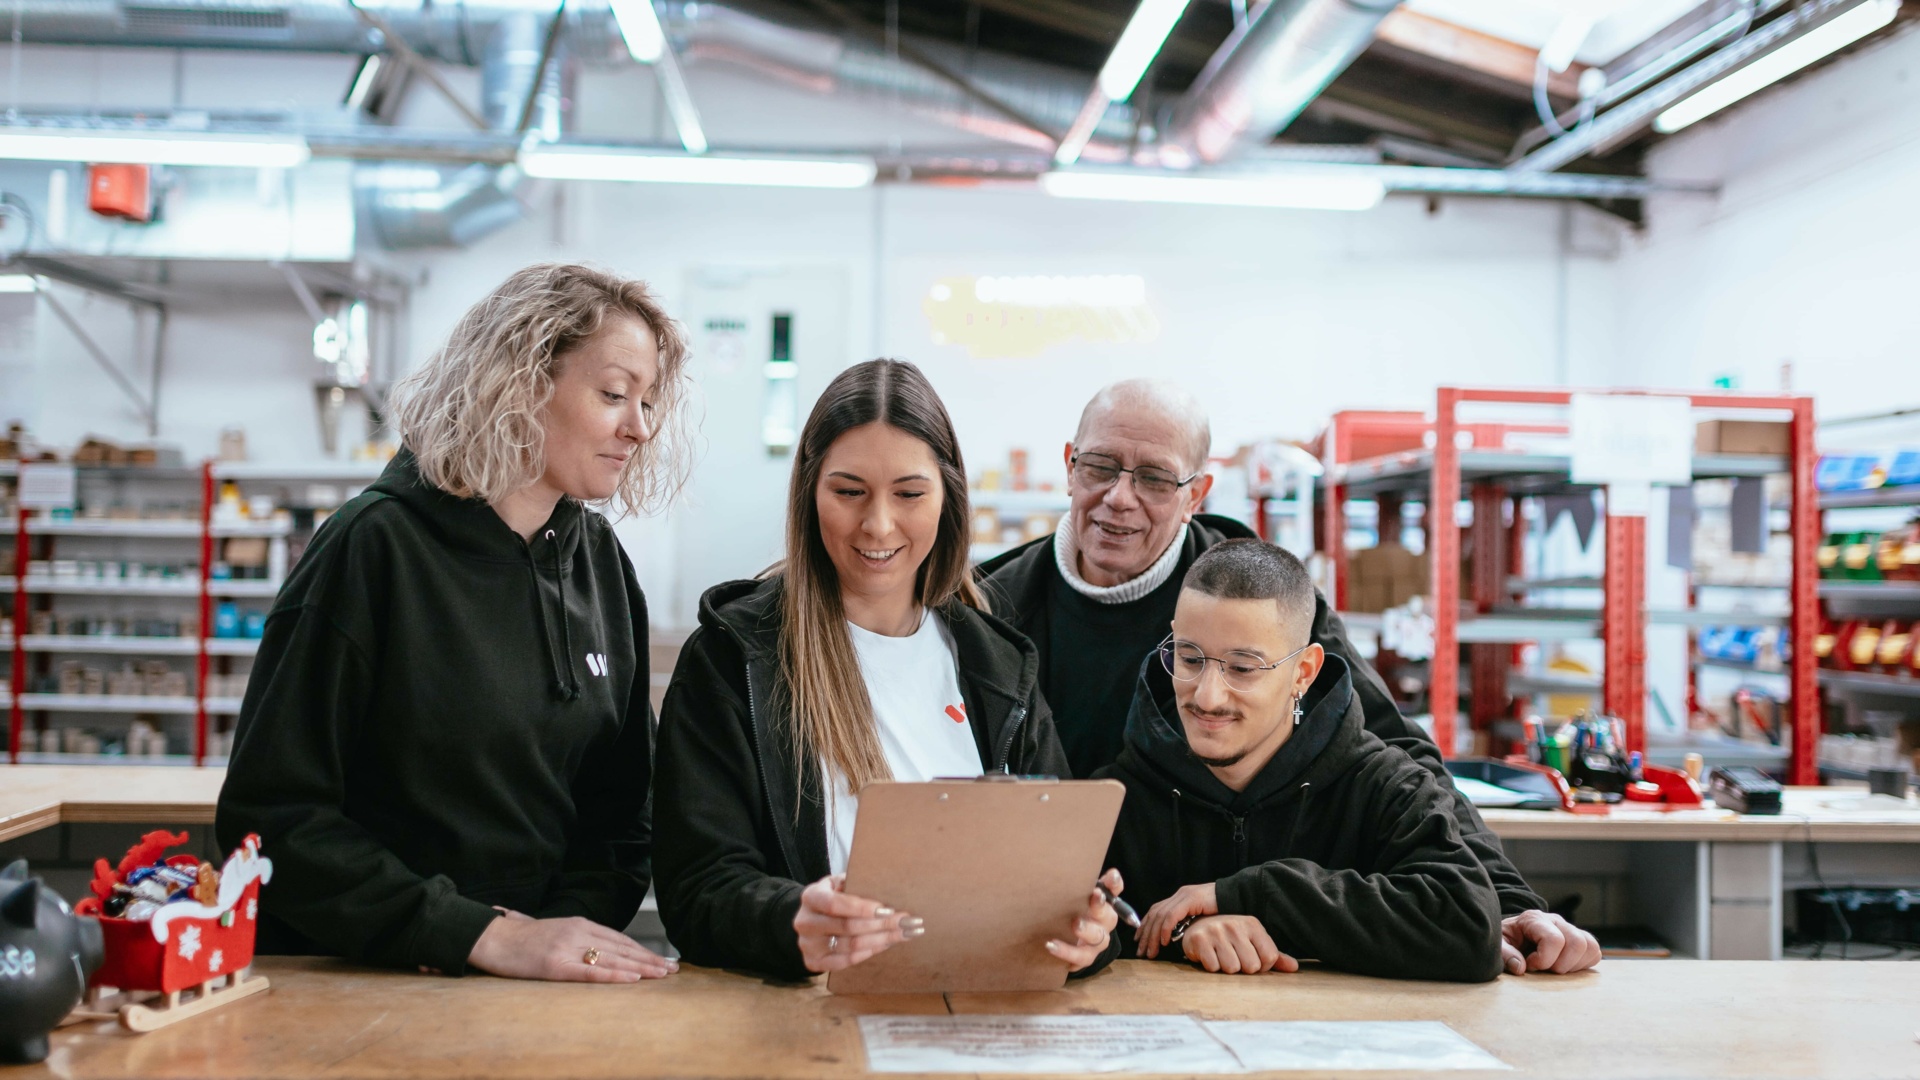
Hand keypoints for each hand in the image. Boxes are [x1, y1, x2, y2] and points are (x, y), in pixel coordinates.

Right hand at [467, 912, 676, 981]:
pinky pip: (590, 972)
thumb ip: (574, 937)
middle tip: (673, 969)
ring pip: (613, 958)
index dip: (643, 950)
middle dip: (649, 959)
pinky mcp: (555, 964)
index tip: (662, 959)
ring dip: (641, 968)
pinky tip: (631, 979)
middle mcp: (578, 932)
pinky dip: (614, 976)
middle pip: (622, 948)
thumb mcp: (554, 931)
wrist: (490, 937)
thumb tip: (594, 948)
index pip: (619, 939)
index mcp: (579, 924)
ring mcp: (567, 947)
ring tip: (662, 974)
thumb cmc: (518, 938)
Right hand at [794, 875, 919, 973]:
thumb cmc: (832, 897)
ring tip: (903, 933)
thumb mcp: (839, 884)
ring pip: (851, 946)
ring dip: (881, 940)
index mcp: (810, 897)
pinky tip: (886, 945)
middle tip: (906, 922)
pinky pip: (846, 961)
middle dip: (881, 925)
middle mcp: (805, 922)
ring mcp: (808, 945)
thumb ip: (856, 884)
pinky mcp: (814, 962)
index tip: (888, 910)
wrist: (811, 919)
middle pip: (847, 927)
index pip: (835, 904)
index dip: (862, 908)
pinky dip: (869, 953)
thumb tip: (888, 887)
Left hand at [1046, 868, 1121, 971]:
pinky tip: (1052, 946)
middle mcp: (1105, 923)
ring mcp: (1097, 942)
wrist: (1071, 941)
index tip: (1109, 877)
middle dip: (1099, 907)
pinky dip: (1067, 953)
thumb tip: (1095, 869)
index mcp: (1105, 903)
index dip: (1113, 884)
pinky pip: (1081, 958)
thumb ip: (1080, 881)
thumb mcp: (1075, 895)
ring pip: (1097, 938)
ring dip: (1085, 932)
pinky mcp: (1086, 957)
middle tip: (1092, 897)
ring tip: (1073, 925)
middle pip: (1108, 915)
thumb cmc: (1072, 910)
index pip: (1114, 890)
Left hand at [1136, 882, 1217, 958]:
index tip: (1139, 942)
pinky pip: (1173, 915)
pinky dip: (1166, 929)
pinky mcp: (1191, 899)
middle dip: (1145, 934)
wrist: (1239, 896)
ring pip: (1160, 916)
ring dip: (1153, 935)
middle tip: (1142, 952)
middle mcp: (1179, 895)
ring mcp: (1184, 895)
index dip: (1145, 926)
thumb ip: (1189, 923)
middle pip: (1154, 914)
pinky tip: (1165, 942)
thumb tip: (1177, 938)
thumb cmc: (1223, 910)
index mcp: (1179, 898)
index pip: (1155, 911)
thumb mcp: (1202, 918)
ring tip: (1151, 951)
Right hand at [1180, 915, 1298, 974]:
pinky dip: (1210, 967)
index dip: (1261, 966)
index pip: (1270, 957)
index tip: (1250, 959)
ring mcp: (1216, 931)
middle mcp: (1235, 925)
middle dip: (1242, 968)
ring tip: (1219, 956)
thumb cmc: (1229, 938)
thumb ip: (1272, 955)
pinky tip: (1208, 955)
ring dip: (1225, 969)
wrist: (1195, 926)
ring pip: (1232, 969)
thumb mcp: (1252, 942)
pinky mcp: (1199, 939)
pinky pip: (1213, 967)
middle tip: (1232, 957)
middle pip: (1252, 966)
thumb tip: (1294, 968)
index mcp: (1252, 924)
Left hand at [1500, 910, 1601, 974]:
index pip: (1554, 939)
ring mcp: (1570, 929)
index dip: (1544, 960)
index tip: (1530, 965)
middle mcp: (1556, 921)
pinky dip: (1583, 965)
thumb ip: (1505, 954)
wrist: (1511, 936)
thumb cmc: (1505, 941)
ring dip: (1574, 965)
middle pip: (1577, 943)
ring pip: (1590, 947)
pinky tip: (1565, 968)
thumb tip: (1521, 968)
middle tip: (1545, 969)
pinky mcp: (1580, 940)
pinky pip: (1594, 953)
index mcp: (1534, 919)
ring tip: (1554, 969)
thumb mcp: (1498, 945)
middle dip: (1561, 965)